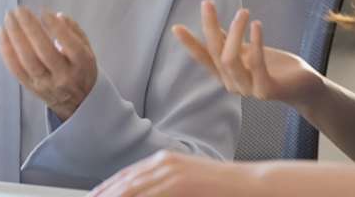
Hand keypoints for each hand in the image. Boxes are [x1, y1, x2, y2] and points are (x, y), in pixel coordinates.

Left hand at [0, 7, 96, 121]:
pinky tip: (2, 34)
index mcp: (81, 64)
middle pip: (44, 51)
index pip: (69, 45)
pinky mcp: (31, 88)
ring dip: (15, 37)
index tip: (43, 11)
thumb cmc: (81, 69)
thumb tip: (58, 16)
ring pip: (27, 60)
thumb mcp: (88, 49)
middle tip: (19, 10)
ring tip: (9, 18)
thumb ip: (75, 31)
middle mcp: (63, 76)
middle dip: (30, 28)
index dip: (56, 28)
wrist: (77, 103)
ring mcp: (45, 84)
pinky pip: (15, 69)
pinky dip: (6, 51)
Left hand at [90, 150, 258, 196]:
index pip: (126, 177)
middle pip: (123, 183)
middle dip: (104, 195)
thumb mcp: (187, 185)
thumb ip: (166, 188)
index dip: (106, 190)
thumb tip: (146, 194)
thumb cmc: (221, 190)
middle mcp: (163, 163)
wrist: (250, 184)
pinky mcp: (179, 182)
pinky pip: (148, 195)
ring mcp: (171, 171)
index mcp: (164, 161)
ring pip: (131, 189)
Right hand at [172, 0, 323, 106]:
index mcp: (226, 75)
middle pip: (215, 53)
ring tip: (243, 12)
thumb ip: (230, 41)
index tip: (176, 27)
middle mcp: (233, 84)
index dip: (190, 43)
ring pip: (230, 59)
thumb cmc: (274, 67)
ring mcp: (248, 90)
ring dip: (235, 32)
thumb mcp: (248, 50)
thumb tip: (211, 24)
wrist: (303, 85)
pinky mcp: (266, 90)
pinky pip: (256, 64)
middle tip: (207, 2)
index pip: (203, 58)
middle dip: (209, 26)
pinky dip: (255, 42)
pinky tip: (256, 24)